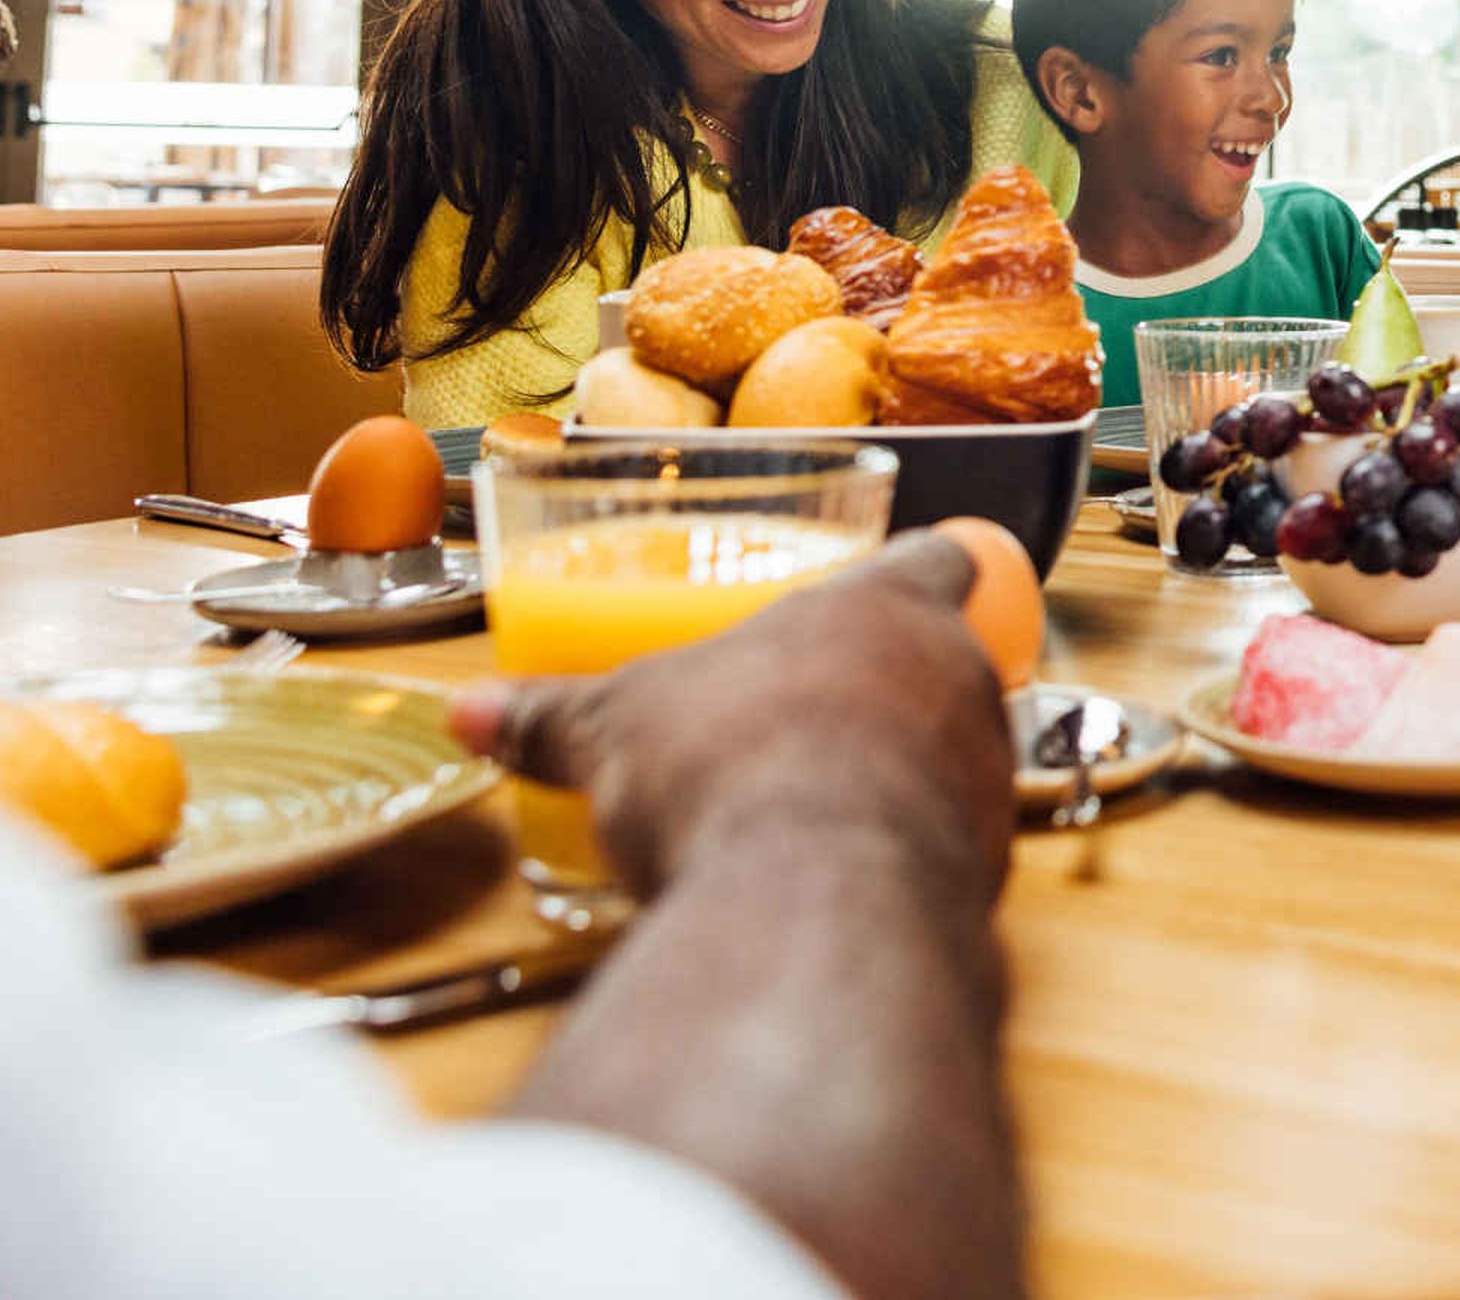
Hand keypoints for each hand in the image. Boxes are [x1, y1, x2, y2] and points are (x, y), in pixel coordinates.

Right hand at [451, 532, 1016, 905]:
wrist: (814, 899)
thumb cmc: (727, 767)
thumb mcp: (614, 730)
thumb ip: (549, 716)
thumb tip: (468, 711)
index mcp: (881, 607)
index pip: (936, 560)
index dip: (917, 575)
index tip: (892, 593)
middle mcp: (956, 674)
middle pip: (953, 662)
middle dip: (893, 691)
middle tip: (816, 723)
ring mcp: (984, 771)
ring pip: (960, 758)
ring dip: (903, 779)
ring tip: (811, 817)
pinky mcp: (991, 865)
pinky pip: (954, 850)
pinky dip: (902, 861)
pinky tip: (835, 889)